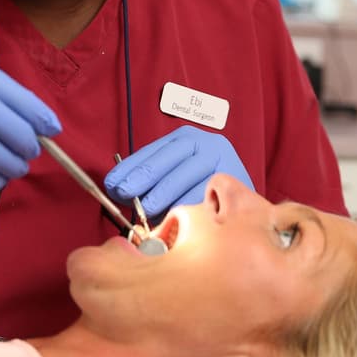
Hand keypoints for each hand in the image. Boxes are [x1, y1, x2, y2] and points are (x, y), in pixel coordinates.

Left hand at [104, 126, 253, 216]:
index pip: (151, 152)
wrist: (245, 201)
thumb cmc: (201, 192)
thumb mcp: (175, 178)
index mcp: (185, 139)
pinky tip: (175, 217)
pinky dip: (188, 206)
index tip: (112, 184)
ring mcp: (220, 159)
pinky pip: (205, 193)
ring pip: (185, 177)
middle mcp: (204, 143)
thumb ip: (150, 183)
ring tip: (146, 210)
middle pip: (167, 160)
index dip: (129, 168)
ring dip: (163, 196)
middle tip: (124, 194)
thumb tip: (119, 193)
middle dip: (142, 178)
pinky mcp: (234, 178)